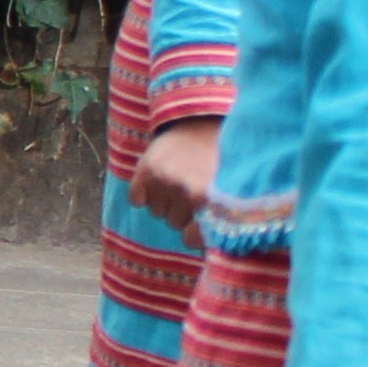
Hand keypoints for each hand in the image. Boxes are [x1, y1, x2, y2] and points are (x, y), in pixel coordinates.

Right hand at [129, 114, 220, 235]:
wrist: (204, 120)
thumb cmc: (222, 158)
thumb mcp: (230, 188)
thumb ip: (220, 219)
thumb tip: (204, 247)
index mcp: (212, 197)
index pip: (191, 238)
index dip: (196, 232)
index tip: (203, 219)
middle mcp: (186, 190)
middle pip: (175, 223)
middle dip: (184, 213)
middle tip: (195, 191)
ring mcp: (164, 179)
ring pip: (157, 212)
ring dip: (167, 202)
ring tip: (180, 182)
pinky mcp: (145, 169)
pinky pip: (137, 199)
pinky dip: (144, 194)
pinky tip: (159, 181)